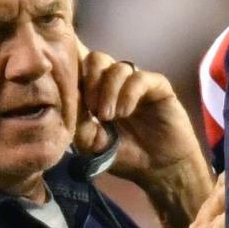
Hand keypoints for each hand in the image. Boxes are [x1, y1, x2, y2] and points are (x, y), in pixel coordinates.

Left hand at [75, 46, 205, 188]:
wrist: (160, 168)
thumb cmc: (125, 155)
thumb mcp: (93, 144)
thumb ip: (79, 123)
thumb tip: (68, 100)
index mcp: (97, 92)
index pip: (80, 67)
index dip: (71, 68)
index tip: (68, 89)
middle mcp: (116, 83)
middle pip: (96, 58)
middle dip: (90, 80)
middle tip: (92, 109)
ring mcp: (137, 83)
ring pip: (117, 67)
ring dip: (108, 91)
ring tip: (109, 117)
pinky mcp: (158, 86)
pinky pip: (139, 78)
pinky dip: (128, 93)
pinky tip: (125, 112)